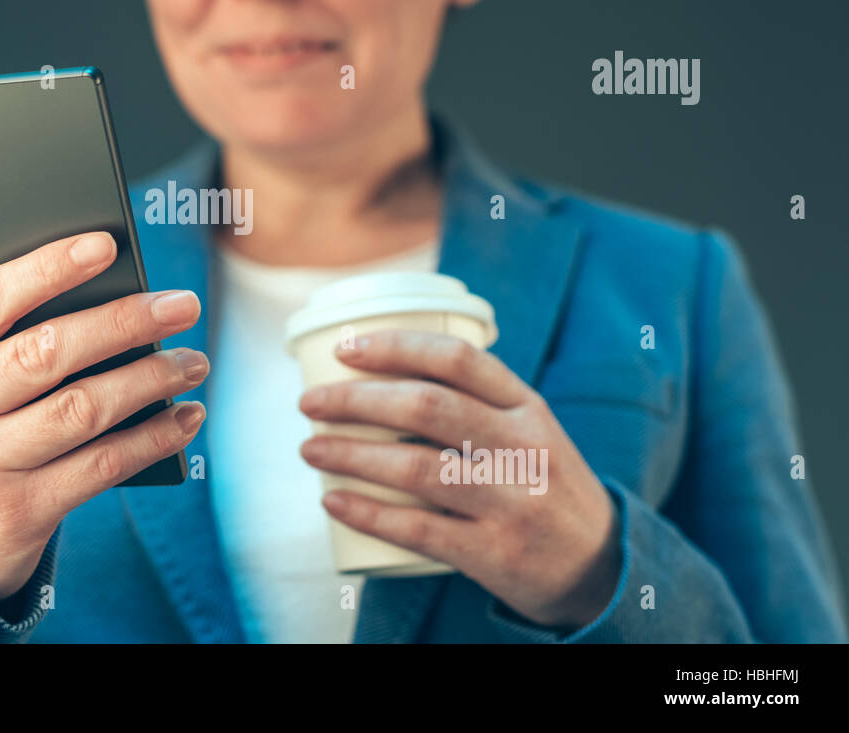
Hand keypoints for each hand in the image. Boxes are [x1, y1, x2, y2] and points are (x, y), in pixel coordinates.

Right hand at [0, 230, 208, 605]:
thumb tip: (106, 291)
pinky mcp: (17, 516)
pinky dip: (153, 437)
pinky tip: (185, 417)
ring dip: (151, 379)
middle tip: (181, 305)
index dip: (48, 268)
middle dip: (124, 322)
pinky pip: (102, 465)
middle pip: (44, 353)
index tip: (107, 243)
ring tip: (192, 361)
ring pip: (82, 408)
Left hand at [298, 330, 620, 631]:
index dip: (394, 346)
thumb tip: (386, 370)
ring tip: (311, 450)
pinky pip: (417, 529)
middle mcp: (523, 449)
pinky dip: (368, 514)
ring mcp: (511, 502)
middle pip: (424, 408)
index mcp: (528, 408)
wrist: (603, 567)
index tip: (345, 349)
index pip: (457, 359)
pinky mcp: (494, 553)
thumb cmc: (544, 486)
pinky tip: (334, 502)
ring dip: (350, 455)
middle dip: (354, 401)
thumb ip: (478, 402)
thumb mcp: (532, 432)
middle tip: (310, 402)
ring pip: (413, 468)